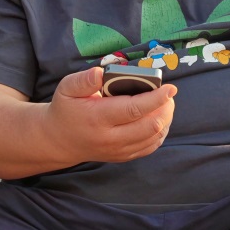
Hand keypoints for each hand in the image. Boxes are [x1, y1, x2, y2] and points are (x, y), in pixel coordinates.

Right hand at [43, 66, 176, 165]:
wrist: (59, 140)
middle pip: (149, 126)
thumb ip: (84, 80)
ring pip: (153, 138)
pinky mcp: (123, 156)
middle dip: (165, 108)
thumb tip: (101, 73)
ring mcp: (118, 150)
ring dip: (165, 119)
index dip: (155, 98)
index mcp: (97, 118)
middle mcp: (110, 138)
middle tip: (169, 93)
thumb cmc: (66, 108)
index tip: (170, 87)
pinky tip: (160, 118)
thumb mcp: (67, 88)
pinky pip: (150, 147)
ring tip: (166, 103)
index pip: (133, 110)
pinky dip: (160, 131)